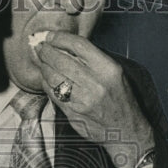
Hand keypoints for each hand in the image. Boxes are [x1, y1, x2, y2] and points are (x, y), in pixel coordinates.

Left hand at [35, 31, 154, 167]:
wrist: (126, 131)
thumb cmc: (121, 99)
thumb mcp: (116, 73)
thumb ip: (94, 58)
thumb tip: (67, 44)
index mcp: (108, 69)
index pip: (78, 45)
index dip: (60, 37)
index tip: (50, 36)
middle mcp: (95, 84)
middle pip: (61, 59)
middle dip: (46, 51)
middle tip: (41, 48)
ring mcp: (83, 101)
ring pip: (53, 76)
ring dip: (44, 67)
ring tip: (43, 62)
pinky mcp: (73, 114)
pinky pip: (52, 93)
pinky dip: (46, 83)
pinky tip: (48, 79)